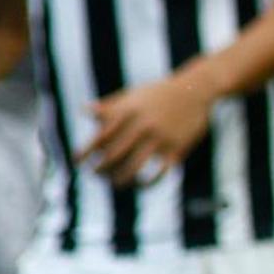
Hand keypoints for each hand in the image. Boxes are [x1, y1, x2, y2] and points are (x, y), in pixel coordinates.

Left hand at [75, 58, 222, 185]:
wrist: (197, 89)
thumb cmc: (160, 92)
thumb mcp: (134, 94)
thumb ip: (110, 105)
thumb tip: (85, 110)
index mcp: (128, 112)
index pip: (99, 138)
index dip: (85, 153)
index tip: (77, 162)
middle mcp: (142, 126)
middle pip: (112, 156)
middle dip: (99, 170)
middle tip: (96, 175)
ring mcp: (160, 138)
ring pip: (133, 168)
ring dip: (120, 181)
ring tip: (116, 183)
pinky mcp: (176, 148)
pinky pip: (158, 172)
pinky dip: (148, 183)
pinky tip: (142, 184)